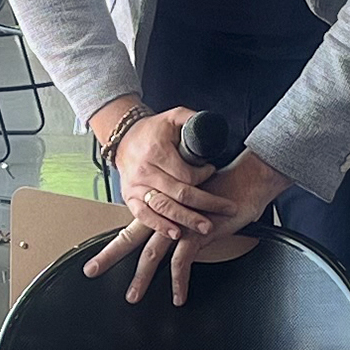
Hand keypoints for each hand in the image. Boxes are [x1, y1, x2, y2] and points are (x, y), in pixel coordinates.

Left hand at [80, 148, 283, 304]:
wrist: (247, 179)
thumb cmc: (225, 192)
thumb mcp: (198, 206)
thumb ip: (184, 218)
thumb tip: (180, 233)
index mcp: (163, 208)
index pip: (133, 227)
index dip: (114, 241)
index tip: (99, 254)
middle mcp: (166, 215)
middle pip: (130, 237)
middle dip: (108, 255)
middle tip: (90, 270)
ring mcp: (179, 223)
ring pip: (151, 254)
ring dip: (141, 278)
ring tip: (132, 297)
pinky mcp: (196, 233)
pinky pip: (182, 262)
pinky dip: (179, 282)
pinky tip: (178, 297)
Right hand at [106, 106, 228, 238]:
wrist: (123, 138)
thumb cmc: (152, 130)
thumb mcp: (173, 116)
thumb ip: (193, 120)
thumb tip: (213, 128)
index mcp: (157, 152)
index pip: (186, 173)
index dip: (204, 175)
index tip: (212, 171)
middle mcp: (145, 171)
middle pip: (179, 193)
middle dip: (205, 204)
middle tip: (226, 210)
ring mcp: (136, 187)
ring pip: (164, 207)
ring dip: (186, 219)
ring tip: (206, 228)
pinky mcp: (130, 197)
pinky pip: (144, 216)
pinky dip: (159, 226)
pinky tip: (176, 233)